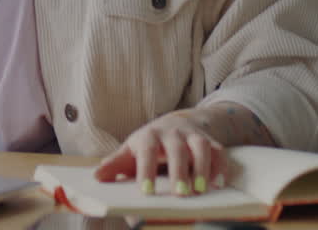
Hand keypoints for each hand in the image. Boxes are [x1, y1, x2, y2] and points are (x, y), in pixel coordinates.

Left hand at [93, 109, 229, 196]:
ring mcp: (193, 136)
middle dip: (179, 171)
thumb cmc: (148, 144)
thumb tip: (97, 177)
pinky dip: (220, 167)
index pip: (147, 151)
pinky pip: (219, 152)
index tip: (146, 192)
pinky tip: (218, 184)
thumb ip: (115, 165)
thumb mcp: (130, 151)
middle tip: (180, 194)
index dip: (146, 170)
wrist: (174, 124)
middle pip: (176, 149)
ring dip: (202, 168)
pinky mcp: (210, 142)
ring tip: (201, 191)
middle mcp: (172, 133)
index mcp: (149, 136)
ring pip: (201, 147)